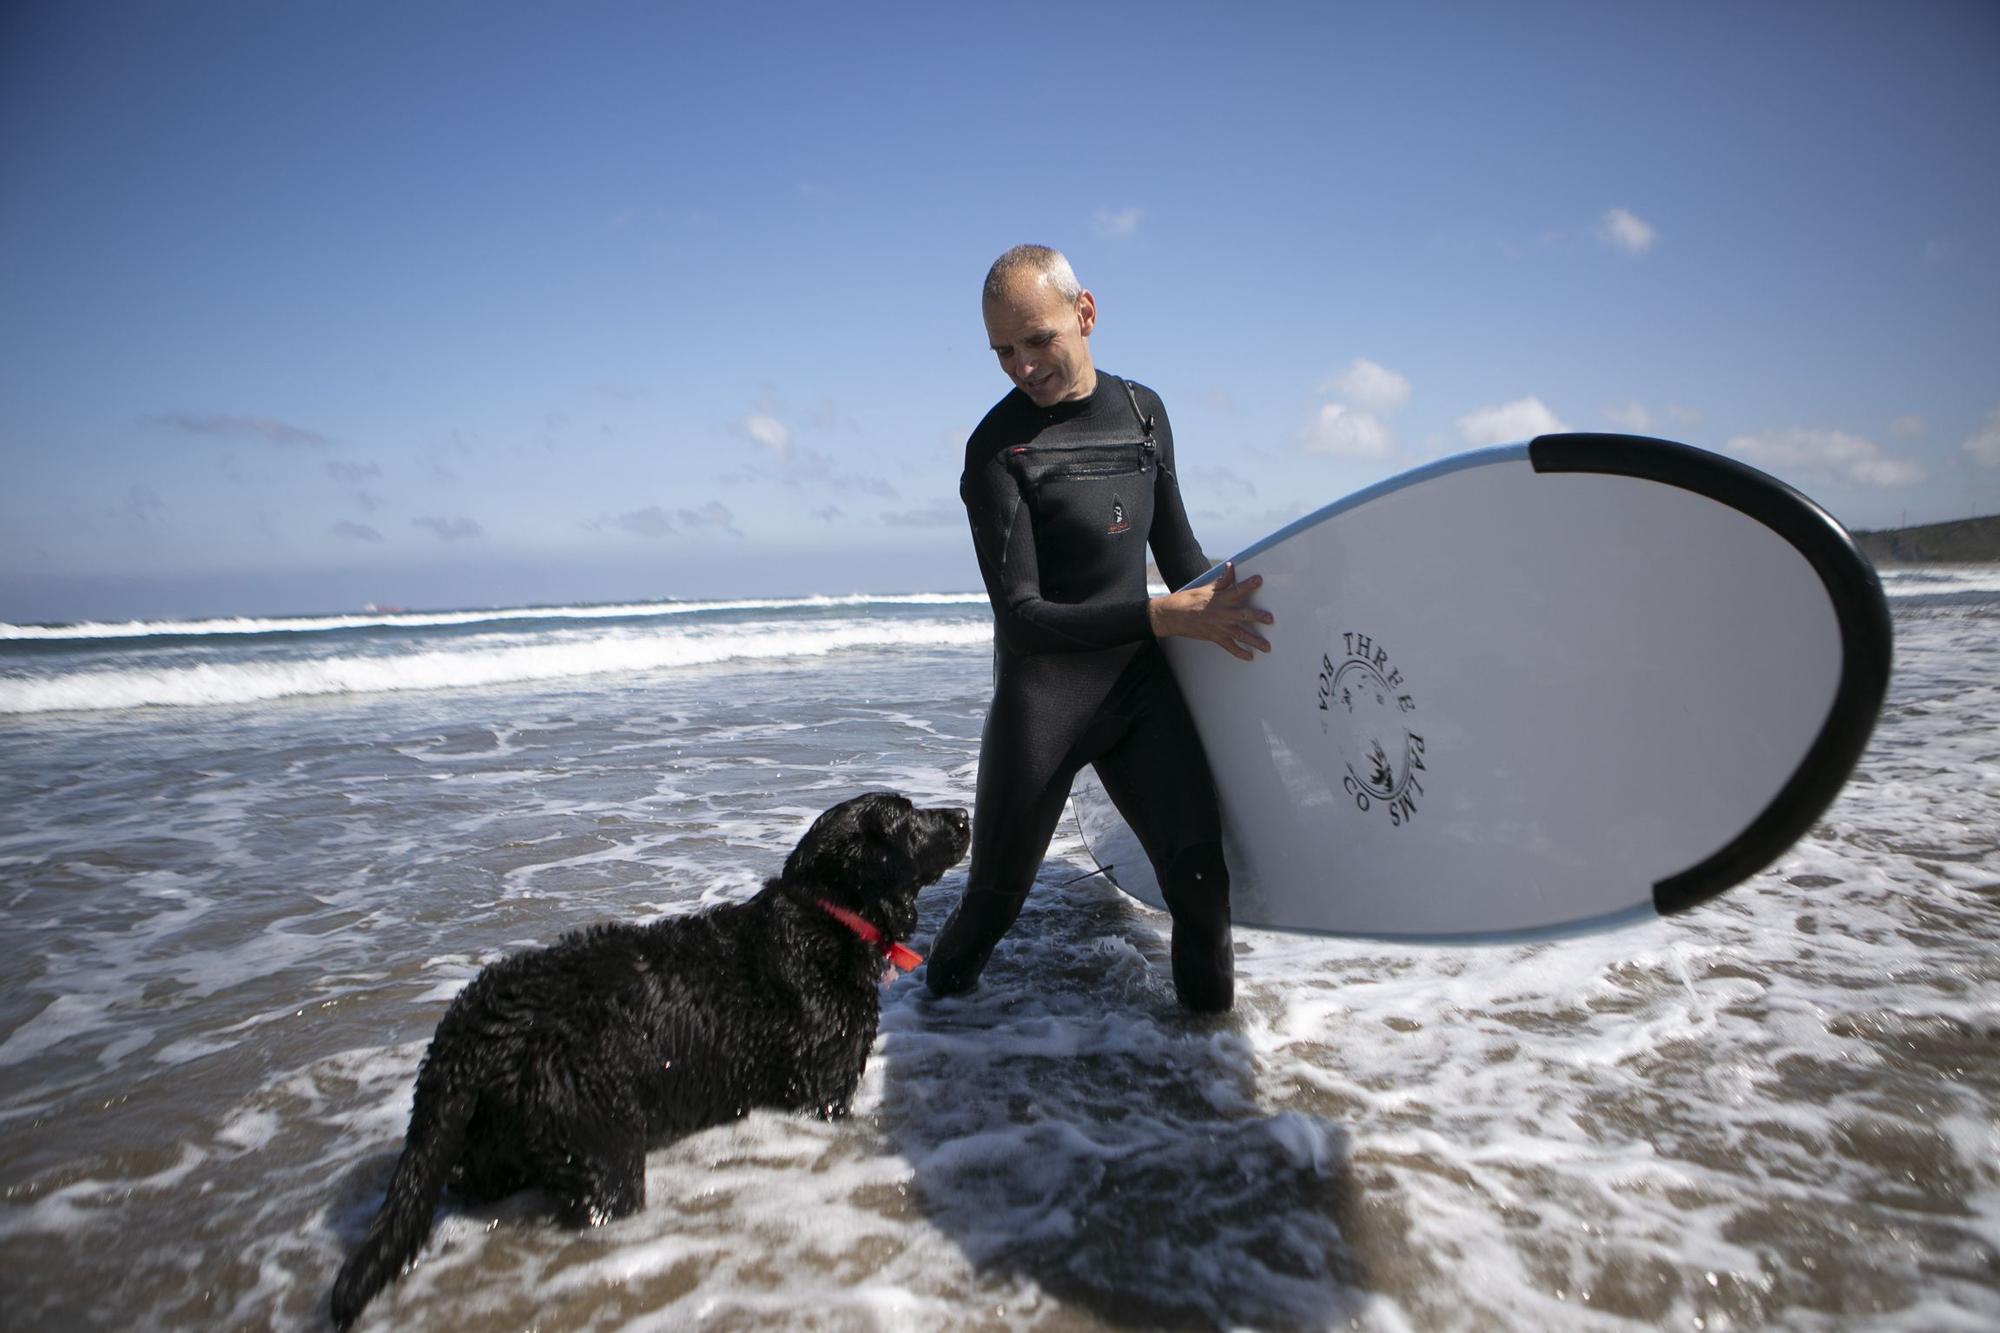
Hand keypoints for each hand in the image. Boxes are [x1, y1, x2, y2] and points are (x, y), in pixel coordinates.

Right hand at [1148, 561, 1273, 661]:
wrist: (1172, 616)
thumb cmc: (1188, 600)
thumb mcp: (1205, 588)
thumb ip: (1222, 580)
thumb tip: (1231, 567)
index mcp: (1220, 599)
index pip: (1237, 590)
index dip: (1248, 584)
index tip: (1259, 579)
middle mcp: (1222, 613)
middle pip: (1243, 615)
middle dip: (1258, 617)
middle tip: (1270, 619)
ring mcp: (1220, 627)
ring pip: (1240, 634)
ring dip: (1254, 641)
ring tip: (1267, 647)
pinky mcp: (1216, 637)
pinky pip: (1230, 647)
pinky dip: (1240, 653)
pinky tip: (1250, 657)